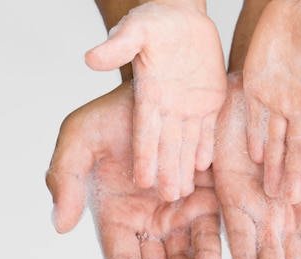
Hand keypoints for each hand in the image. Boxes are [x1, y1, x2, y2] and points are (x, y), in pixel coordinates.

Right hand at [45, 81, 221, 258]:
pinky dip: (211, 255)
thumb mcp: (79, 137)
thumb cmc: (114, 114)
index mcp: (114, 215)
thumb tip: (60, 225)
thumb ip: (64, 177)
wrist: (160, 88)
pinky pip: (210, 233)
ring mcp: (178, 212)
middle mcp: (147, 221)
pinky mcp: (207, 199)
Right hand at [84, 1, 227, 201]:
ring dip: (185, 166)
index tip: (141, 180)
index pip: (144, 131)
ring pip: (188, 142)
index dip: (143, 155)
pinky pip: (210, 128)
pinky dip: (208, 146)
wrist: (181, 18)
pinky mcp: (209, 103)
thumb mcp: (135, 29)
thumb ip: (117, 46)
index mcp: (148, 95)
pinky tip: (206, 166)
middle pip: (167, 145)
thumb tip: (91, 59)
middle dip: (167, 170)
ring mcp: (189, 107)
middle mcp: (167, 107)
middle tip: (170, 198)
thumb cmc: (153, 22)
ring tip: (186, 192)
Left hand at [243, 0, 300, 203]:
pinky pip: (254, 118)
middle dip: (293, 173)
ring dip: (273, 163)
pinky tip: (254, 156)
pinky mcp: (256, 90)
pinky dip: (254, 135)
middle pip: (296, 147)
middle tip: (289, 202)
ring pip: (274, 139)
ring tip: (270, 190)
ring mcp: (277, 101)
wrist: (296, 6)